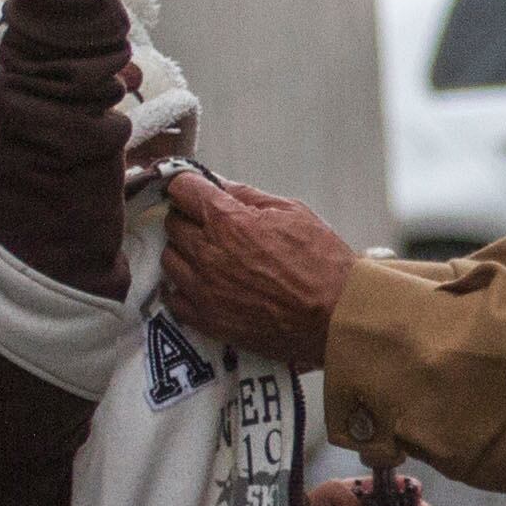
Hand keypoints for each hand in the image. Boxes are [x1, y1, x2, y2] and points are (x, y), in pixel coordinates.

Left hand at [161, 168, 356, 365]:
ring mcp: (203, 290)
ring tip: (211, 256)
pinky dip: (182, 288)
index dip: (189, 186)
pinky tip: (202, 285)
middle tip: (212, 224)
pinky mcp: (207, 321)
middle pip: (172, 223)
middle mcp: (207, 254)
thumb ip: (247, 195)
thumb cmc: (321, 262)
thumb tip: (219, 185)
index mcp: (227, 221)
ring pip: (170, 259)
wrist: (335, 315)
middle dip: (189, 218)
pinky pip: (173, 298)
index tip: (196, 191)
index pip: (181, 189)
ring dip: (185, 252)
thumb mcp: (290, 212)